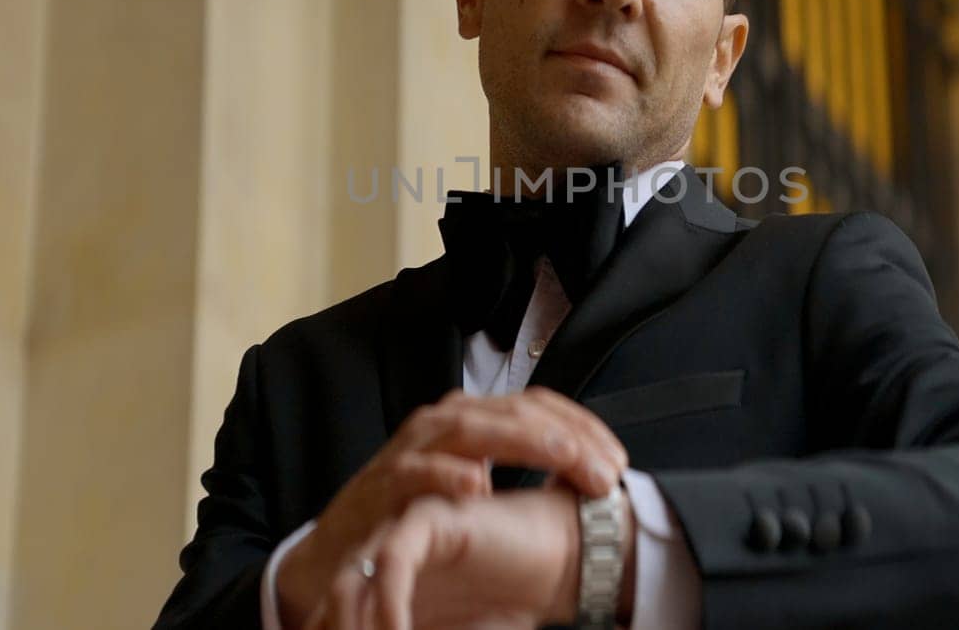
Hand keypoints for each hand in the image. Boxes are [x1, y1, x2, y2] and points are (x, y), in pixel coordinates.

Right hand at [278, 388, 628, 624]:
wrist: (340, 555)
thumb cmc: (415, 516)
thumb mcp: (474, 481)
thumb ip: (519, 467)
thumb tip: (588, 473)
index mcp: (472, 419)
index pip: (538, 404)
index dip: (583, 427)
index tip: (619, 462)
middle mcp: (445, 421)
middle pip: (516, 411)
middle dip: (568, 438)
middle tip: (607, 472)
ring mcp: (413, 448)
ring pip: (474, 427)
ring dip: (524, 442)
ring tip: (564, 456)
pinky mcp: (382, 483)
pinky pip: (416, 471)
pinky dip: (447, 473)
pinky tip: (480, 483)